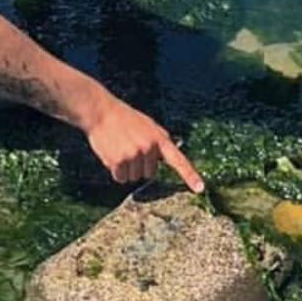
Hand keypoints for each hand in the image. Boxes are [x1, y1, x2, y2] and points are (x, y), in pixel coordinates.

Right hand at [84, 91, 204, 191]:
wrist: (101, 111)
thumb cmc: (124, 118)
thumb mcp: (148, 125)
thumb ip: (159, 141)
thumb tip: (167, 157)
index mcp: (160, 138)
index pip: (178, 160)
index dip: (190, 176)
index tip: (200, 188)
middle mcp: (149, 148)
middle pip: (149, 174)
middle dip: (140, 165)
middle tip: (129, 146)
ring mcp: (134, 155)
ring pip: (134, 177)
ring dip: (126, 168)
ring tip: (120, 147)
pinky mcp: (119, 161)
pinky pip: (120, 178)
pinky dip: (115, 170)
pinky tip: (112, 153)